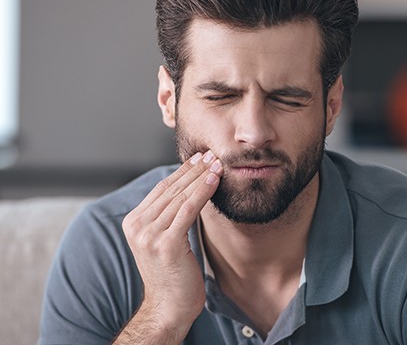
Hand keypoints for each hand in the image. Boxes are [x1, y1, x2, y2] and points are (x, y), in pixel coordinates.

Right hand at [119, 150, 221, 341]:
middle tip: (212, 154)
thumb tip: (189, 188)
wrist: (169, 307)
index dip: (182, 172)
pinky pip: (188, 210)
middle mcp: (137, 226)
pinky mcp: (166, 244)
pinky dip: (202, 192)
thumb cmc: (172, 274)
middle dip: (193, 170)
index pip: (161, 189)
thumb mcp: (165, 239)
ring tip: (217, 164)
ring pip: (180, 196)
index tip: (199, 158)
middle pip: (170, 189)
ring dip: (201, 177)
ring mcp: (149, 235)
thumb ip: (168, 216)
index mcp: (133, 222)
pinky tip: (214, 180)